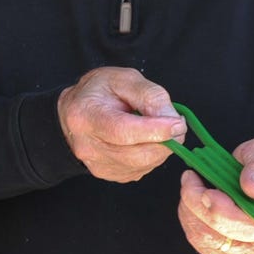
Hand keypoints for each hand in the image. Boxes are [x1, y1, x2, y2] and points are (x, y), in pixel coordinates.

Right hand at [57, 67, 186, 182]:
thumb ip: (149, 95)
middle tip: (177, 124)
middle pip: (136, 154)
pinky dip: (152, 156)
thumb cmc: (99, 91)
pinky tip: (145, 140)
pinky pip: (141, 169)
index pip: (122, 131)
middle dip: (165, 142)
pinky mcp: (109, 175)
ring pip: (143, 164)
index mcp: (85, 116)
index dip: (154, 130)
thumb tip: (171, 118)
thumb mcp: (124, 78)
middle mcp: (87, 146)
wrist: (75, 112)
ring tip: (159, 129)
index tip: (178, 124)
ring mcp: (97, 165)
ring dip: (161, 148)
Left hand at [176, 137, 253, 253]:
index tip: (209, 191)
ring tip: (192, 186)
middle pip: (229, 235)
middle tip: (190, 180)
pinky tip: (193, 202)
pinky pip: (202, 243)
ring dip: (192, 211)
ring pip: (209, 241)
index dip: (227, 211)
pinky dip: (191, 220)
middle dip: (201, 205)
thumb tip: (253, 188)